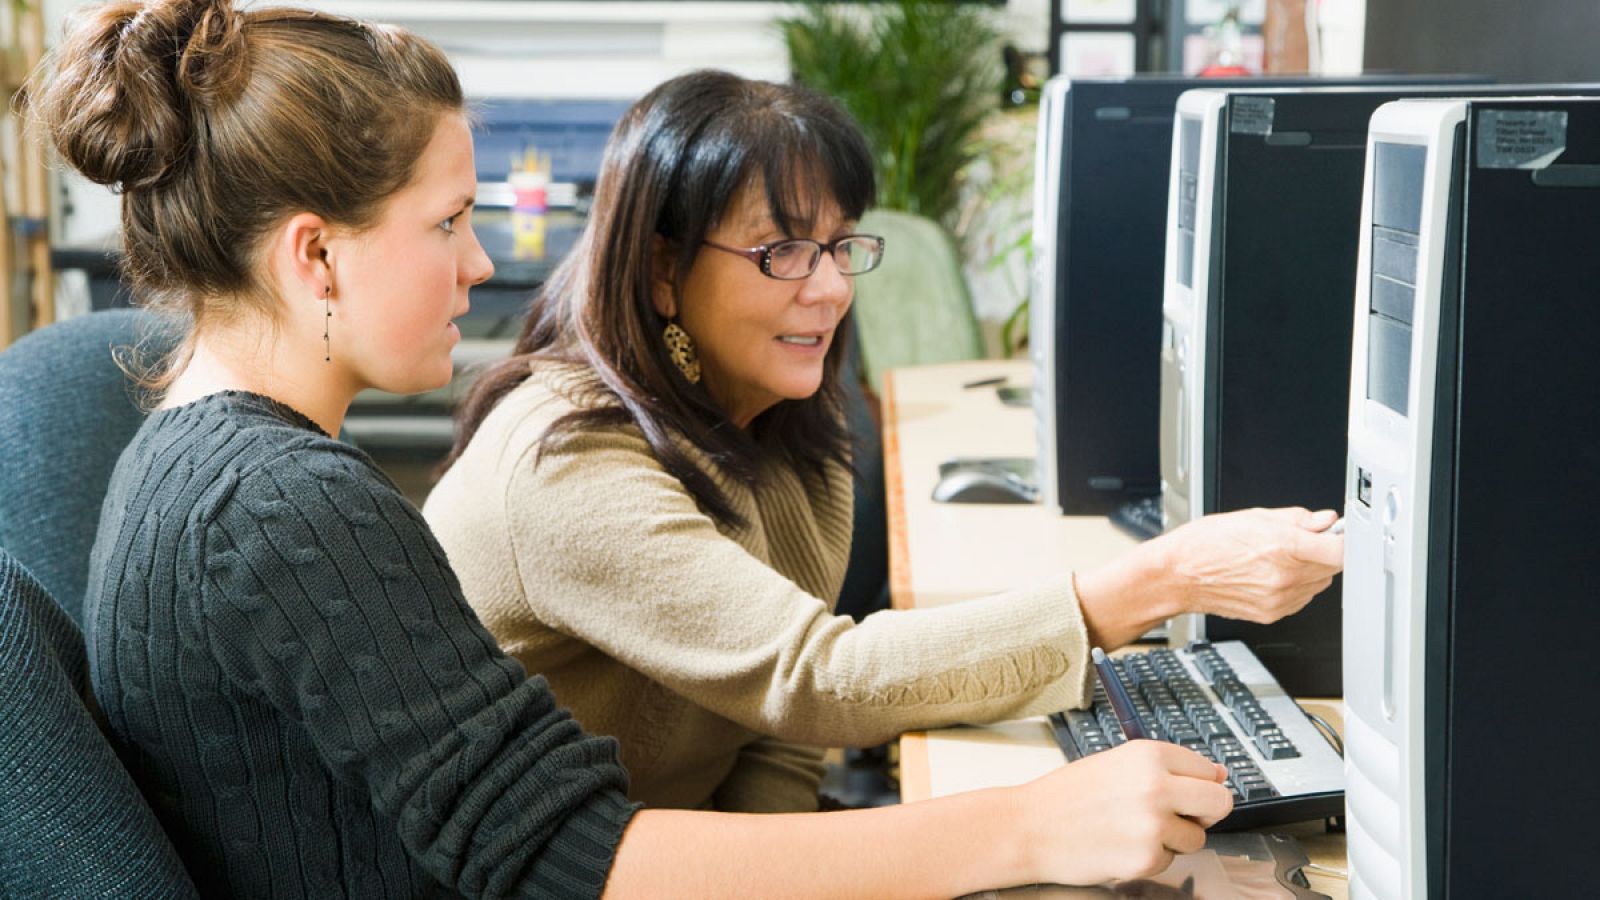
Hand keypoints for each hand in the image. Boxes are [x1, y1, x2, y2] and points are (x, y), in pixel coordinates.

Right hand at [1018, 740, 1231, 885]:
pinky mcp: (1146, 858)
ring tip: (1133, 830)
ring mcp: (1153, 825)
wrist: (1029, 828)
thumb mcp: (1118, 764)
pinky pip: (1170, 861)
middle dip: (1205, 813)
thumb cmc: (1068, 796)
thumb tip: (1219, 775)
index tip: (1183, 792)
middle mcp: (1157, 786)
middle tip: (1179, 816)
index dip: (1197, 784)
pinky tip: (1121, 846)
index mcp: (1149, 755)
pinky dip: (1151, 858)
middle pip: (1219, 803)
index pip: (1207, 770)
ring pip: (1196, 838)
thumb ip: (1168, 769)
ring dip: (1173, 839)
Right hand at [1155, 507, 1342, 623]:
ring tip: (1279, 557)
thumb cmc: (1206, 544)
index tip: (1341, 534)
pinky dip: (1296, 586)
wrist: (1178, 576)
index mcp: (1282, 547)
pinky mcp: (1274, 613)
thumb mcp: (1253, 517)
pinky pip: (1302, 598)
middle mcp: (1284, 576)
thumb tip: (1324, 520)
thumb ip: (1296, 518)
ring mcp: (1280, 599)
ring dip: (1310, 570)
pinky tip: (1272, 574)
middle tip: (1302, 540)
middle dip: (1323, 551)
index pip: (1340, 550)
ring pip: (1319, 583)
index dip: (1345, 539)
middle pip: (1333, 567)